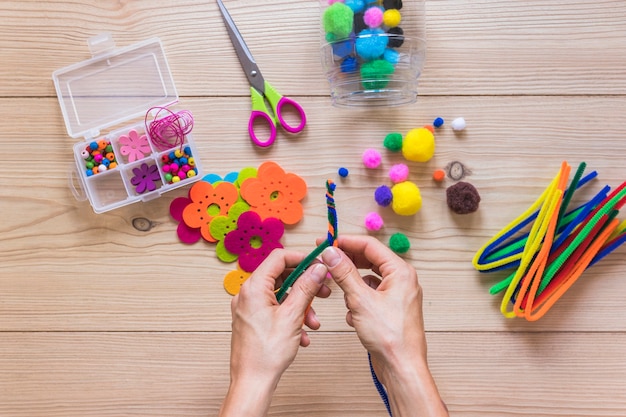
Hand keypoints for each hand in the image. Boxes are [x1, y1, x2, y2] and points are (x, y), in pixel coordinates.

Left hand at [220, 248, 329, 416]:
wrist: (252, 382)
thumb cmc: (266, 354)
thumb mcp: (293, 316)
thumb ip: (306, 288)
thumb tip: (317, 269)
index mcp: (253, 287)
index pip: (278, 257)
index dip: (301, 259)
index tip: (318, 265)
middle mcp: (247, 294)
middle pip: (280, 276)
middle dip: (304, 285)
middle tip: (322, 291)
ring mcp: (248, 308)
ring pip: (280, 295)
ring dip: (300, 305)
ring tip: (312, 322)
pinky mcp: (252, 320)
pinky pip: (274, 309)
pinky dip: (290, 316)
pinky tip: (301, 334)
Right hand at [321, 235, 447, 416]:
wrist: (401, 367)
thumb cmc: (390, 337)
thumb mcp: (361, 300)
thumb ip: (344, 273)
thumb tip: (331, 253)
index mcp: (401, 272)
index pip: (370, 245)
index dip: (346, 241)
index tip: (326, 242)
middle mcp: (402, 280)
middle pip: (369, 260)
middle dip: (347, 263)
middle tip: (326, 261)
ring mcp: (397, 295)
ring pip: (368, 279)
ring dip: (352, 285)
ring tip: (341, 294)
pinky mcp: (391, 309)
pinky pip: (370, 295)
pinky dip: (358, 301)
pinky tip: (353, 315)